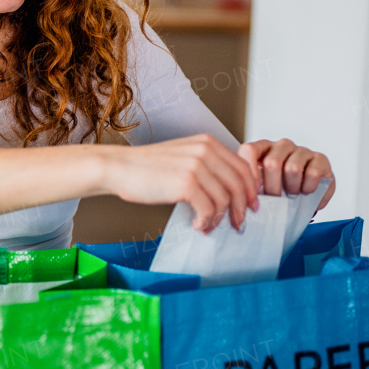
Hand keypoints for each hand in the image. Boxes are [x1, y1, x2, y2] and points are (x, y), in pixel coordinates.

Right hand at [100, 134, 258, 232]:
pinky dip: (206, 221)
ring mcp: (196, 166)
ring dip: (220, 218)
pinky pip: (208, 209)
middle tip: (238, 224)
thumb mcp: (182, 156)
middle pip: (239, 184)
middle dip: (241, 208)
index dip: (250, 190)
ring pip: (225, 199)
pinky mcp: (185, 183)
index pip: (242, 167)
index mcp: (207, 143)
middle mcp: (205, 151)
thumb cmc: (146, 167)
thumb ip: (206, 166)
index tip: (250, 205)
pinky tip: (197, 225)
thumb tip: (228, 191)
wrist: (118, 167)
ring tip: (209, 226)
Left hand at [237, 139, 334, 211]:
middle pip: (272, 162)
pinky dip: (309, 188)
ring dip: (292, 188)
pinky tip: (306, 192)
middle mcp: (282, 145)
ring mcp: (302, 150)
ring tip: (292, 195)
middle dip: (273, 187)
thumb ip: (254, 186)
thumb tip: (246, 200)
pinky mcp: (320, 158)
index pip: (249, 150)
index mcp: (263, 148)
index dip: (250, 172)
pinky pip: (313, 173)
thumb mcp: (265, 185)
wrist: (309, 190)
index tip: (254, 192)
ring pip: (293, 168)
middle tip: (276, 199)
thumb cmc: (282, 187)